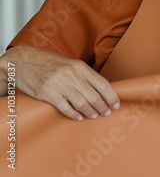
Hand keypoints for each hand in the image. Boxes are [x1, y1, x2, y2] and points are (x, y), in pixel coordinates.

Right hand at [0, 46, 119, 120]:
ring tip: (95, 116)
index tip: (116, 103)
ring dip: (90, 112)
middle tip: (107, 112)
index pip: (101, 83)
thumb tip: (100, 89)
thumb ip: (83, 75)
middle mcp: (70, 74)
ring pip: (81, 103)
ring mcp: (59, 84)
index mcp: (79, 66)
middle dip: (103, 106)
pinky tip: (78, 117)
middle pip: (93, 95)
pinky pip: (65, 107)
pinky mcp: (47, 93)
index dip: (111, 95)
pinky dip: (73, 114)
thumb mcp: (69, 64)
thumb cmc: (49, 63)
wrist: (24, 61)